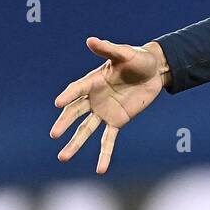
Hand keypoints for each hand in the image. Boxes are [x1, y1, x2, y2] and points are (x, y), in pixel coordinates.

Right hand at [51, 38, 168, 173]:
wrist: (155, 70)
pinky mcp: (117, 121)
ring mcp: (104, 111)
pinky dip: (104, 154)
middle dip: (65, 123)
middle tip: (54, 134)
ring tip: (63, 157)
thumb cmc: (138, 58)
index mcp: (93, 81)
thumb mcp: (125, 53)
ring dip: (75, 143)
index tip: (58, 103)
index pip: (77, 89)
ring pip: (86, 130)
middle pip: (76, 113)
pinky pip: (108, 139)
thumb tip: (91, 40)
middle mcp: (94, 98)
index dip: (69, 95)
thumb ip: (108, 48)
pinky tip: (100, 169)